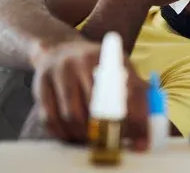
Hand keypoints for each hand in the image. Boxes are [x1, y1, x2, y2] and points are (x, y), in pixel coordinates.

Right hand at [30, 40, 148, 149]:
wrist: (57, 47)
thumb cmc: (94, 64)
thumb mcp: (118, 66)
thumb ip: (136, 89)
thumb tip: (148, 126)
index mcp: (110, 57)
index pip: (128, 90)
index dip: (136, 119)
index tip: (139, 140)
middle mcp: (84, 60)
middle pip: (98, 106)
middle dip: (107, 131)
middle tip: (112, 143)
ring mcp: (60, 72)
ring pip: (72, 115)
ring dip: (83, 135)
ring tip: (90, 140)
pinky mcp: (41, 84)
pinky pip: (49, 118)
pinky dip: (61, 133)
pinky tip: (70, 135)